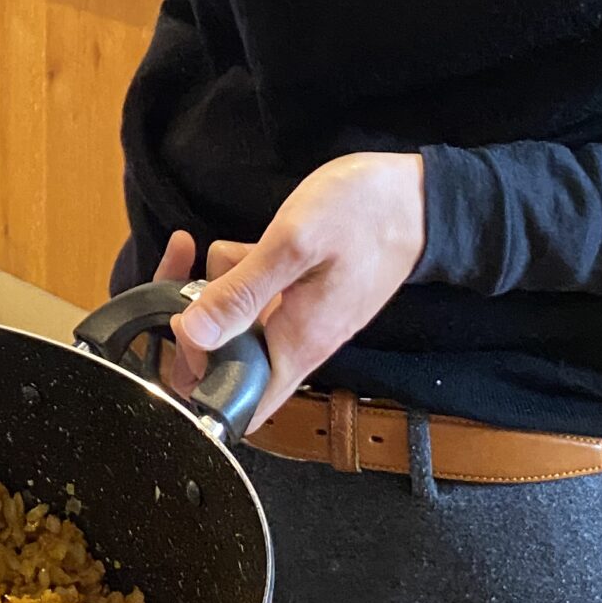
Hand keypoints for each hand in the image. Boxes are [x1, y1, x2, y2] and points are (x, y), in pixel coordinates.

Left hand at [158, 152, 426, 427]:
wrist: (420, 198)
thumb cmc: (363, 215)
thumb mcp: (295, 244)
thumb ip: (243, 293)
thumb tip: (192, 334)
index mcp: (296, 345)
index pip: (236, 404)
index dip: (198, 379)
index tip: (181, 326)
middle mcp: (295, 344)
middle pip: (226, 363)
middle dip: (193, 324)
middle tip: (182, 274)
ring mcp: (298, 321)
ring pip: (236, 327)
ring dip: (211, 292)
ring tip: (204, 249)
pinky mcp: (299, 297)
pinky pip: (254, 301)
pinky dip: (235, 276)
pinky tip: (239, 246)